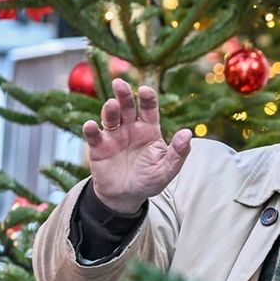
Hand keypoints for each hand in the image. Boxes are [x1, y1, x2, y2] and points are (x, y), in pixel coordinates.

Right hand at [83, 79, 192, 214]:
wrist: (126, 196)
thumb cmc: (149, 180)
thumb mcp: (167, 169)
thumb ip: (178, 152)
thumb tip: (188, 133)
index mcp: (148, 129)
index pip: (148, 109)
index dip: (147, 98)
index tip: (145, 90)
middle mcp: (130, 128)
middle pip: (126, 106)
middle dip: (123, 94)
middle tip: (119, 84)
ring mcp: (113, 135)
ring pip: (110, 116)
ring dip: (109, 109)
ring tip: (112, 105)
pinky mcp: (98, 147)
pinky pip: (93, 135)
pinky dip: (91, 129)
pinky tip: (91, 125)